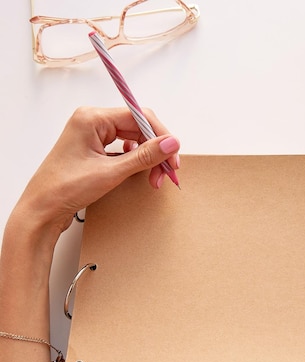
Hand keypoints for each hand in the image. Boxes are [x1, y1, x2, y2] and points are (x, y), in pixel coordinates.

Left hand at [13, 107, 180, 237]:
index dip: (161, 136)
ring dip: (148, 158)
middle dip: (155, 151)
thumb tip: (171, 143)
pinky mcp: (94, 149)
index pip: (139, 117)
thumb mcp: (111, 172)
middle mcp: (92, 121)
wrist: (42, 211)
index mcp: (92, 118)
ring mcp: (92, 135)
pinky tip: (140, 173)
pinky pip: (124, 149)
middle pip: (138, 128)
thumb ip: (144, 156)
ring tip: (154, 178)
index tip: (173, 157)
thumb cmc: (65, 189)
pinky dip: (136, 161)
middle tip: (166, 173)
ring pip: (133, 139)